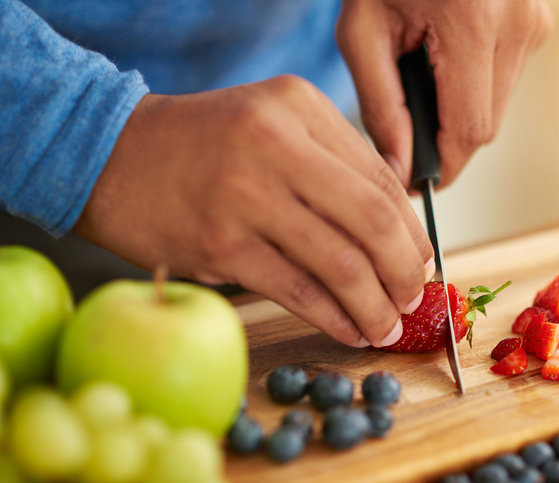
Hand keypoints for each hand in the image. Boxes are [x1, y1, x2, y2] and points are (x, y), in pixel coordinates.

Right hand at [74, 76, 434, 347]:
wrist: (112, 155)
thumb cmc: (204, 144)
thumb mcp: (275, 123)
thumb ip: (337, 161)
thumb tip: (399, 223)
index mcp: (299, 106)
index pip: (382, 179)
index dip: (412, 230)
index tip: (421, 260)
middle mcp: (276, 143)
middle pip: (372, 221)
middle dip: (404, 270)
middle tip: (411, 296)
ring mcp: (244, 194)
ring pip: (339, 263)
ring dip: (373, 305)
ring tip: (386, 326)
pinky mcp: (219, 244)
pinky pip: (296, 290)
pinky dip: (333, 317)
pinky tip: (349, 330)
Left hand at [337, 0, 553, 188]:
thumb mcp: (362, 32)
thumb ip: (380, 106)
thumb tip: (400, 168)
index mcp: (472, 21)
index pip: (469, 131)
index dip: (442, 167)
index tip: (415, 182)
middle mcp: (517, 23)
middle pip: (485, 127)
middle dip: (444, 140)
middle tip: (406, 127)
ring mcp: (534, 22)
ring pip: (497, 110)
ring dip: (458, 114)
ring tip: (424, 79)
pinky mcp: (538, 24)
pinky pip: (505, 84)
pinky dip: (472, 90)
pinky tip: (446, 62)